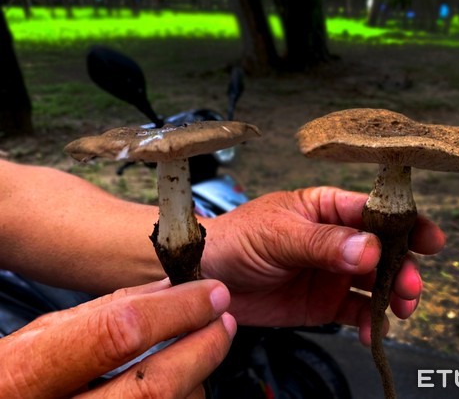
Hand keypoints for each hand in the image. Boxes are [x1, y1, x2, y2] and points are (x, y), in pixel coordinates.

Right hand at [0, 279, 235, 397]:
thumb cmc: (18, 376)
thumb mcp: (48, 333)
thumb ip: (111, 309)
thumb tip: (174, 286)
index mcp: (30, 373)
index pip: (121, 333)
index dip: (177, 310)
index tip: (212, 293)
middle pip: (156, 386)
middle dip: (203, 348)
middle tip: (223, 322)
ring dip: (196, 378)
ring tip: (196, 353)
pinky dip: (184, 397)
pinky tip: (181, 382)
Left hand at [201, 187, 444, 343]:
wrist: (205, 279)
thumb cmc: (236, 240)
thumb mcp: (278, 235)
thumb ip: (323, 243)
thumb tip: (370, 248)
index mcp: (327, 208)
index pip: (374, 210)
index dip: (405, 222)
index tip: (429, 239)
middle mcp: (337, 239)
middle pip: (385, 249)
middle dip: (404, 266)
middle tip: (410, 286)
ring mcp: (333, 272)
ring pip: (377, 282)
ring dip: (394, 295)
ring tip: (400, 310)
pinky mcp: (325, 302)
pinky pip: (357, 312)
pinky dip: (371, 322)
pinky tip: (372, 331)